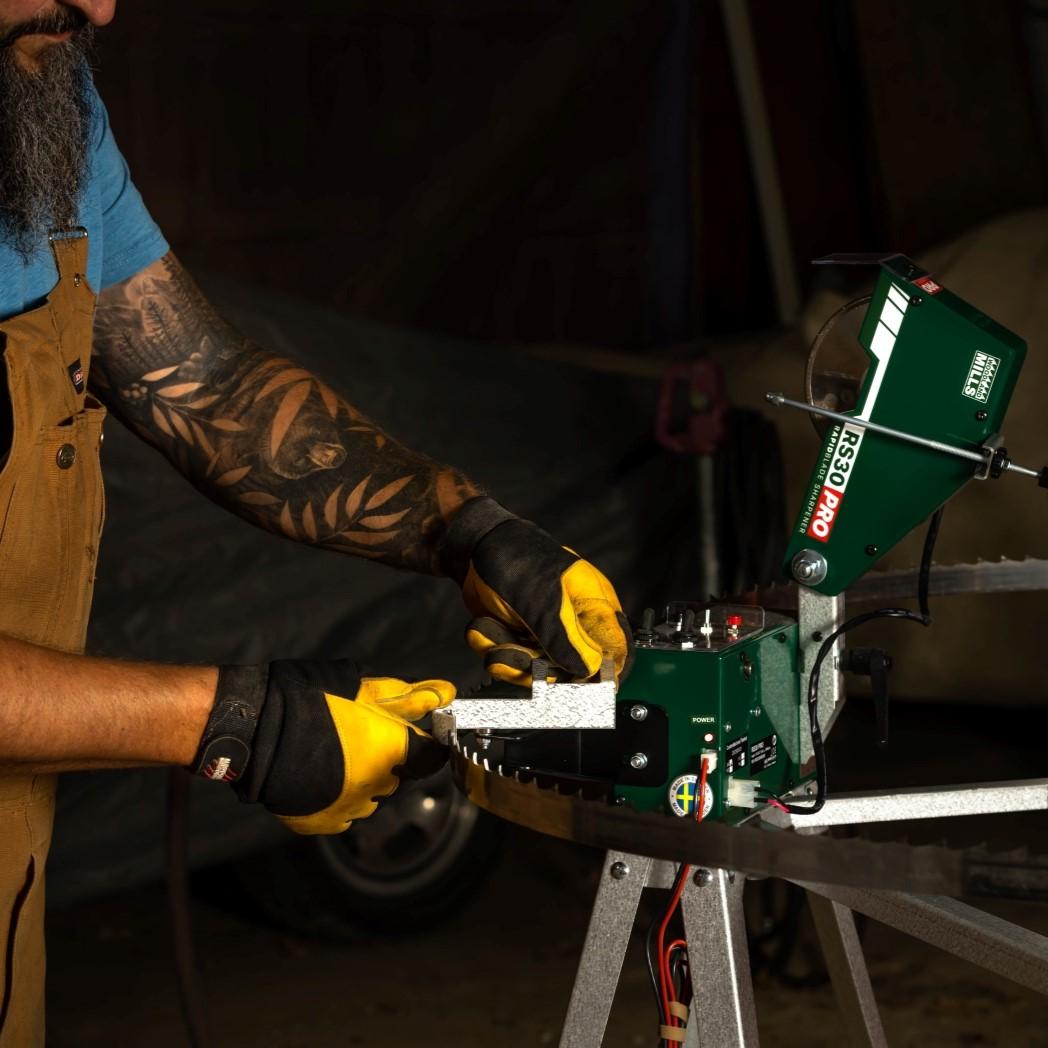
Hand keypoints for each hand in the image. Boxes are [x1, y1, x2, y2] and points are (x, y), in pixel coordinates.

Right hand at [190, 659, 453, 833]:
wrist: (256, 728)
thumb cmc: (310, 700)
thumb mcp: (363, 689)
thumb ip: (408, 696)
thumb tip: (445, 693)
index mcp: (393, 751)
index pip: (433, 757)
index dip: (425, 743)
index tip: (412, 733)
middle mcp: (379, 786)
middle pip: (399, 775)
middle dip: (388, 758)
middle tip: (359, 736)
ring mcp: (351, 808)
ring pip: (371, 794)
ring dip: (363, 778)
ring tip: (334, 754)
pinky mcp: (324, 823)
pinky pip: (344, 811)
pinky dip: (338, 795)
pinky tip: (320, 773)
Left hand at [439, 497, 632, 685]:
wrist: (473, 547)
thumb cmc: (516, 561)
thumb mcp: (540, 601)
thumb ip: (563, 637)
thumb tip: (589, 670)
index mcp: (594, 606)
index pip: (615, 649)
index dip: (602, 675)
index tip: (577, 689)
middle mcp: (574, 623)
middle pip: (571, 670)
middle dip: (537, 668)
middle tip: (513, 654)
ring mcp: (546, 632)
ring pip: (537, 669)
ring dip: (508, 657)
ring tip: (492, 636)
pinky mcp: (521, 638)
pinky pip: (511, 660)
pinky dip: (492, 647)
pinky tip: (483, 627)